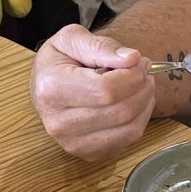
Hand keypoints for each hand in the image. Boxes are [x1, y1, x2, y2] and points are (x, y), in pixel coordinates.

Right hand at [31, 24, 155, 159]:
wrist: (46, 84)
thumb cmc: (59, 59)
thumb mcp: (72, 38)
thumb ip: (102, 46)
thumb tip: (132, 59)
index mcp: (52, 89)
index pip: (106, 90)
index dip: (133, 76)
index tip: (141, 61)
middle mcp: (58, 122)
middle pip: (121, 111)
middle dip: (142, 88)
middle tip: (145, 71)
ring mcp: (72, 142)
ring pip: (129, 129)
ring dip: (145, 104)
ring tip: (142, 85)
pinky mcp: (87, 154)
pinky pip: (127, 140)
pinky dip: (139, 120)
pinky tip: (134, 103)